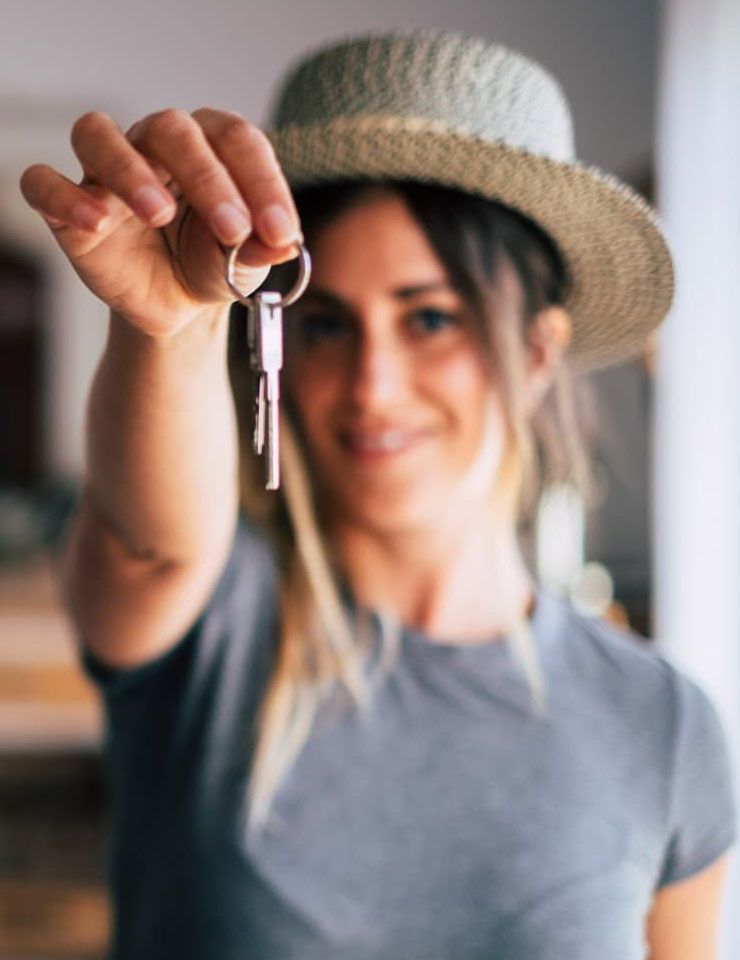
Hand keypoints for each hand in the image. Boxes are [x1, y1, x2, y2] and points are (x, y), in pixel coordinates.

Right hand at [19, 108, 301, 336]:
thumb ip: (263, 249)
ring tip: (159, 213)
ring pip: (99, 135)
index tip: (280, 231)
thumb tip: (283, 244)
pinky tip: (95, 222)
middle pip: (171, 130)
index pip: (236, 138)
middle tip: (233, 230)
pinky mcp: (70, 207)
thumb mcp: (245, 264)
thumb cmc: (212, 264)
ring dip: (129, 169)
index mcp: (210, 145)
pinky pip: (45, 184)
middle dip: (208, 179)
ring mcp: (107, 172)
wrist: (176, 305)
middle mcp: (156, 144)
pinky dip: (64, 197)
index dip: (261, 182)